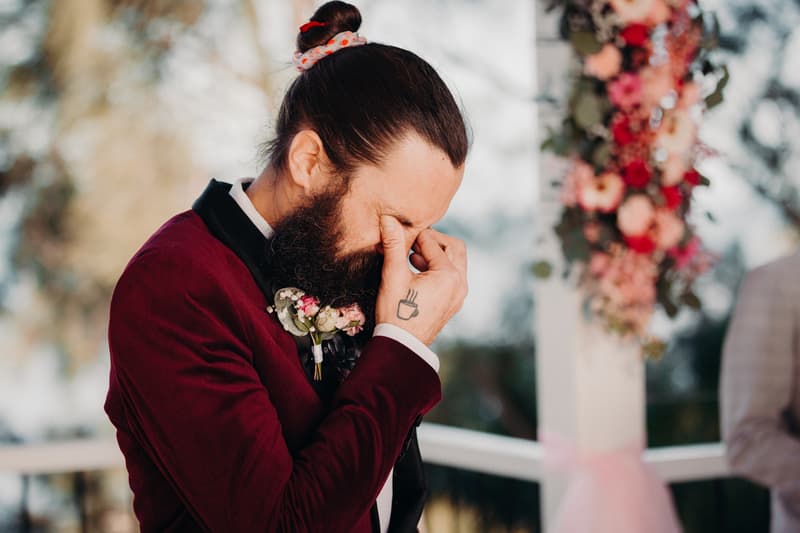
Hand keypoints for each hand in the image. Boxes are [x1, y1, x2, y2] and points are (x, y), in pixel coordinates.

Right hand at [375, 215, 467, 344]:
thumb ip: (393, 245)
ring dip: (436, 255)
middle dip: (433, 241)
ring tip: (412, 258)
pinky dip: (438, 269)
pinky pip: (452, 277)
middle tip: (412, 243)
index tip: (400, 234)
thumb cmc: (396, 313)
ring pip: (455, 262)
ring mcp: (459, 295)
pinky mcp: (453, 303)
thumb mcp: (393, 276)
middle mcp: (460, 284)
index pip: (433, 243)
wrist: (401, 346)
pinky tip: (418, 273)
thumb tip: (388, 220)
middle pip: (454, 248)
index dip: (415, 236)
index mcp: (449, 275)